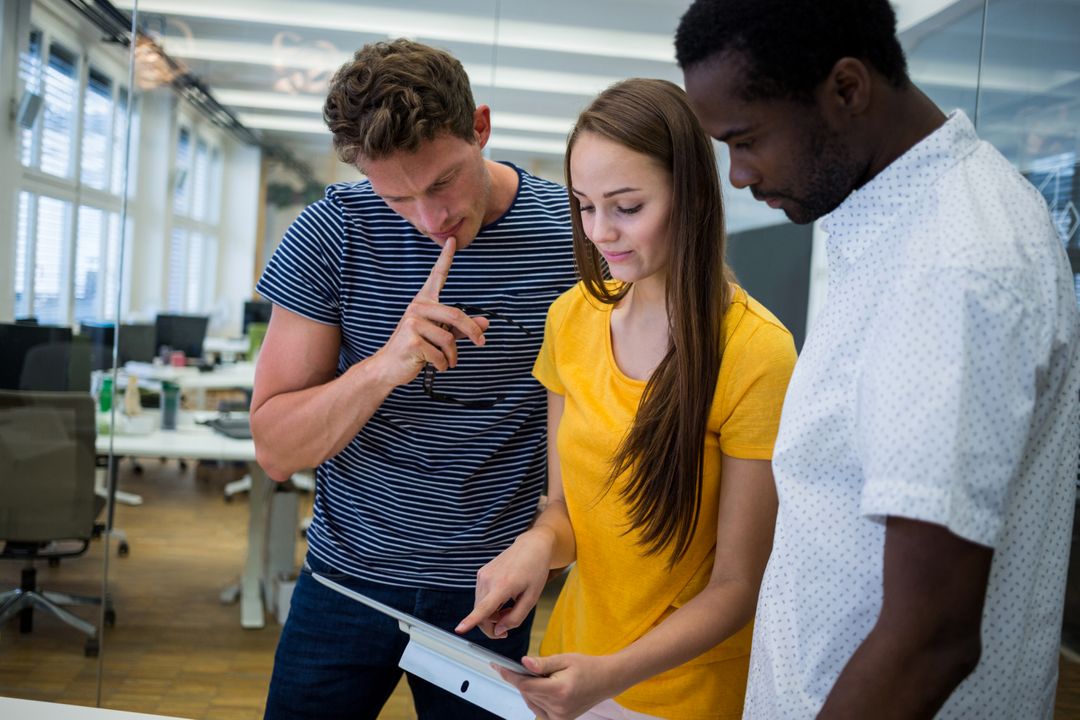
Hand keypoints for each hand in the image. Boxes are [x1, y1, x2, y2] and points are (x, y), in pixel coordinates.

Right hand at [370, 237, 489, 387]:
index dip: (445, 258)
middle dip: (472, 332)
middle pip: (455, 315)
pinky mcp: (412, 339)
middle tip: (481, 343)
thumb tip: (486, 323)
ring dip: (452, 355)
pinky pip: (440, 354)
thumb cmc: (416, 349)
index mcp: (424, 302)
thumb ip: (461, 329)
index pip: (436, 276)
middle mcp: (417, 307)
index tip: (453, 240)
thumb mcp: (440, 336)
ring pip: (448, 339)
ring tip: (446, 361)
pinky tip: (434, 366)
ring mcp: (413, 322)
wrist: (389, 366)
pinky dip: (442, 364)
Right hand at [456, 528, 554, 638]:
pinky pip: (481, 597)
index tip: (459, 629)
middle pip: (481, 613)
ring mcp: (482, 575)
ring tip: (510, 606)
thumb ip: (516, 618)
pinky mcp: (481, 573)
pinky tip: (504, 598)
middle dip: (492, 625)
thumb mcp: (532, 598)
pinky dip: (490, 604)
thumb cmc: (534, 570)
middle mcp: (488, 579)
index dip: (470, 621)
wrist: (531, 546)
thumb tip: (498, 631)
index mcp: (503, 585)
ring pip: (480, 606)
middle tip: (508, 626)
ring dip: (492, 614)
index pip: (484, 608)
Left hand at [496, 653, 619, 719]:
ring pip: (531, 701)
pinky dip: (536, 699)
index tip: (497, 665)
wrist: (606, 680)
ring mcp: (560, 717)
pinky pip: (538, 710)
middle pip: (527, 693)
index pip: (525, 685)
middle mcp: (558, 708)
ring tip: (547, 678)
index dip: (509, 675)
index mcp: (559, 691)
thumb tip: (523, 662)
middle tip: (534, 667)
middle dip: (523, 679)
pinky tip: (545, 689)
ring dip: (530, 689)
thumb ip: (542, 663)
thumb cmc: (587, 667)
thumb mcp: (565, 659)